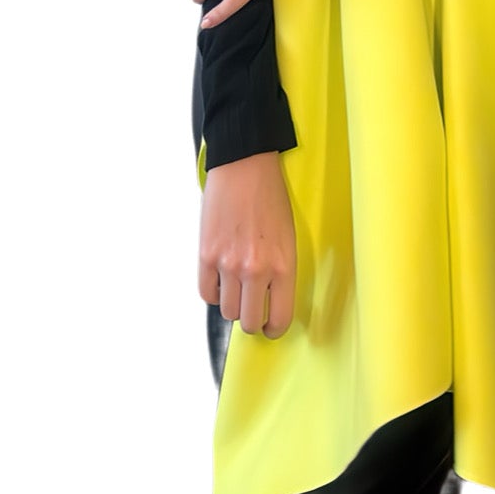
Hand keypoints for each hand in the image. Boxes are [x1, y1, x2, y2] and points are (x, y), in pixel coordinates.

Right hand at [198, 152, 295, 337]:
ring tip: (236, 285)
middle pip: (249, 321)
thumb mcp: (288, 236)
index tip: (270, 326)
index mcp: (283, 265)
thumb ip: (280, 270)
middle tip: (252, 307)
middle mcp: (256, 270)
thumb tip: (269, 299)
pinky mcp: (206, 255)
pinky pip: (206, 293)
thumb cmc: (270, 196)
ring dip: (232, 303)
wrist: (244, 165)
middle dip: (252, 319)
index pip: (280, 318)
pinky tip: (220, 277)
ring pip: (227, 311)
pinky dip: (213, 291)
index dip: (274, 328)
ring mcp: (229, 264)